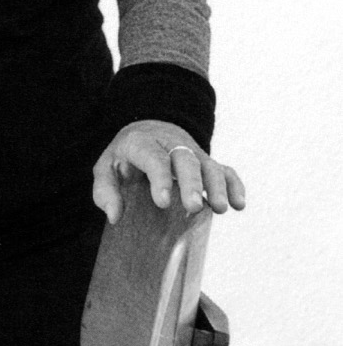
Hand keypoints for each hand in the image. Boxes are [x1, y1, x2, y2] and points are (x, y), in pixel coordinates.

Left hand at [92, 120, 246, 225]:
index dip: (160, 178)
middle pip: (185, 160)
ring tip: (220, 208)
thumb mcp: (106, 167)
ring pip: (209, 164)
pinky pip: (225, 170)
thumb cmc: (125, 156)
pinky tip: (239, 204)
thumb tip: (114, 215)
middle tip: (192, 207)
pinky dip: (234, 185)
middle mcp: (171, 145)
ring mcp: (192, 152)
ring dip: (217, 186)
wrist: (147, 130)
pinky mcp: (206, 162)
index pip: (154, 158)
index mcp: (142, 144)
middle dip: (191, 183)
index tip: (163, 202)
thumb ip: (105, 190)